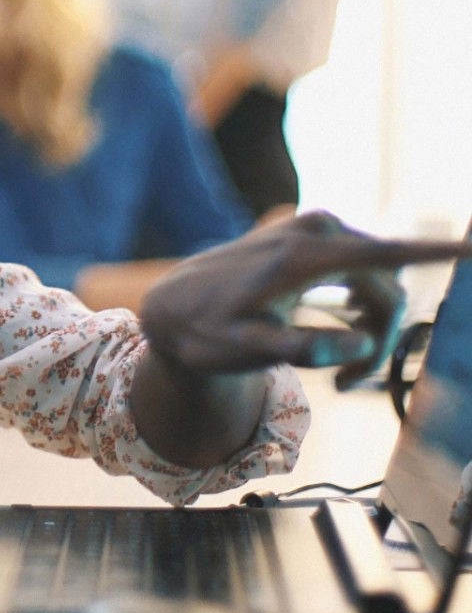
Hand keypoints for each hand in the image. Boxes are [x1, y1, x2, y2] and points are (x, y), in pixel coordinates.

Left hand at [140, 211, 464, 387]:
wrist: (173, 307)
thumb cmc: (207, 333)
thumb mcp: (246, 351)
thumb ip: (300, 349)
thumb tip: (357, 346)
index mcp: (302, 257)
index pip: (386, 253)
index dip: (439, 251)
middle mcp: (315, 231)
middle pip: (387, 288)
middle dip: (380, 337)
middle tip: (347, 385)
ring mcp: (314, 227)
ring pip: (378, 283)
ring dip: (370, 326)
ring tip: (335, 371)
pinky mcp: (313, 234)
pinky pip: (362, 272)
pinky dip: (359, 308)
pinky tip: (336, 336)